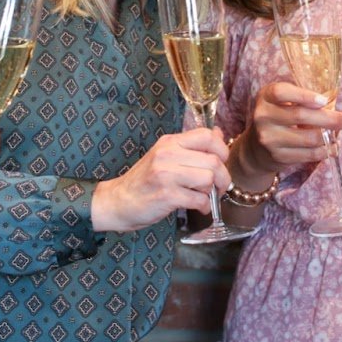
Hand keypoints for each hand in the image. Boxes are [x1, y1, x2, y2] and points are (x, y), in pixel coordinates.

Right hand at [92, 129, 230, 232]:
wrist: (118, 200)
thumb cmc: (144, 180)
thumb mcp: (164, 155)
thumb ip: (190, 146)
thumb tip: (218, 134)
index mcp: (170, 142)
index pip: (207, 136)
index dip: (222, 149)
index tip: (221, 163)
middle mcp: (168, 154)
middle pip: (213, 160)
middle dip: (223, 177)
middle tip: (219, 187)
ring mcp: (167, 175)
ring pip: (208, 179)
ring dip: (212, 192)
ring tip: (204, 197)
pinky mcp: (167, 195)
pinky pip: (199, 199)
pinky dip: (204, 206)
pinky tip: (199, 208)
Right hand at [242, 81, 341, 172]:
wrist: (256, 147)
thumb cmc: (277, 117)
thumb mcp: (281, 102)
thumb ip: (301, 99)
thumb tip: (333, 106)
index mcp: (265, 96)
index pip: (281, 93)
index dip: (304, 96)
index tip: (324, 101)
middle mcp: (263, 116)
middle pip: (299, 115)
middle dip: (328, 118)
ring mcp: (269, 138)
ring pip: (307, 138)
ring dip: (328, 137)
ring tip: (340, 135)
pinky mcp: (277, 156)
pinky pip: (307, 154)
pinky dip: (323, 151)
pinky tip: (332, 148)